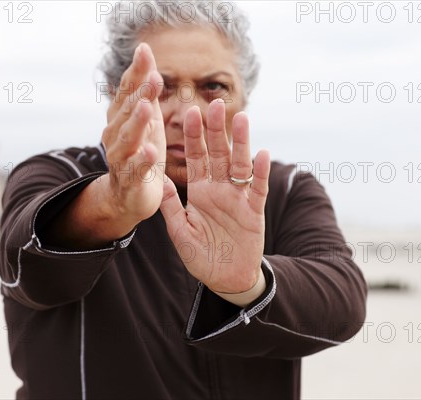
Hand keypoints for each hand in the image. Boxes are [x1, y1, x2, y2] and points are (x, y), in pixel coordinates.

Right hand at [102, 43, 165, 223]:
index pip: (127, 90)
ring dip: (137, 122)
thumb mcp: (147, 122)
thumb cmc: (141, 153)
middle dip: (139, 93)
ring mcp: (121, 158)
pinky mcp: (130, 181)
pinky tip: (150, 151)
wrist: (127, 197)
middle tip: (152, 76)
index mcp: (120, 118)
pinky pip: (136, 169)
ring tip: (145, 106)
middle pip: (127, 111)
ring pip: (128, 138)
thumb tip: (148, 60)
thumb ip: (146, 94)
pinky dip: (142, 160)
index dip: (136, 72)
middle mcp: (115, 135)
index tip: (145, 50)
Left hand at [160, 99, 270, 294]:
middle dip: (216, 129)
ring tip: (241, 118)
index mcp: (199, 191)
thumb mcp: (179, 230)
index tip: (188, 111)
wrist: (224, 278)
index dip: (193, 136)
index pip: (195, 157)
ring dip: (240, 143)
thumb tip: (158, 177)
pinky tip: (262, 155)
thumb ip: (171, 205)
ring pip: (239, 165)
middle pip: (218, 153)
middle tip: (215, 103)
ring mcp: (238, 198)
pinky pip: (258, 189)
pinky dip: (260, 173)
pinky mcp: (254, 212)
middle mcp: (219, 189)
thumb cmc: (201, 255)